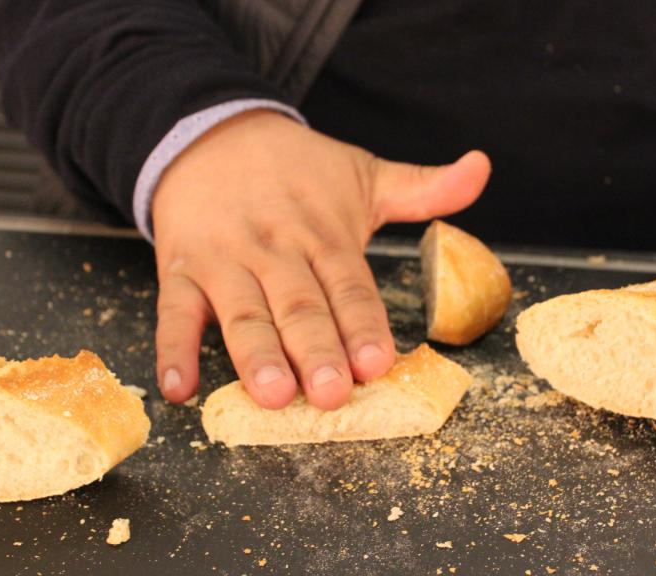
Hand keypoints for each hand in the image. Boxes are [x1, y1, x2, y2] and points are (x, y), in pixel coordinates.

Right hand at [151, 110, 490, 408]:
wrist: (209, 133)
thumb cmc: (296, 170)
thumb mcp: (362, 174)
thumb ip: (422, 188)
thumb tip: (483, 167)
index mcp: (324, 233)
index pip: (348, 284)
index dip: (363, 323)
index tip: (379, 362)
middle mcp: (275, 248)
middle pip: (298, 304)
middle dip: (315, 349)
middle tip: (331, 393)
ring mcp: (224, 260)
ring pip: (241, 312)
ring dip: (255, 354)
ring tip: (272, 394)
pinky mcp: (180, 269)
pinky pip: (174, 311)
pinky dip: (173, 349)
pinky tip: (180, 388)